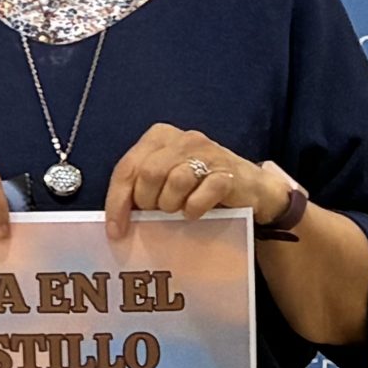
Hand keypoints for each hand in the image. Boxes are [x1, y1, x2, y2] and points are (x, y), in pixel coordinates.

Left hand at [106, 125, 280, 238]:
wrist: (252, 189)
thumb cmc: (199, 186)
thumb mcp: (164, 180)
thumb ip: (141, 187)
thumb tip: (115, 219)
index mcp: (159, 137)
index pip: (127, 167)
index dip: (118, 201)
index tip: (115, 230)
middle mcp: (183, 140)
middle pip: (149, 173)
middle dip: (146, 201)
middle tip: (154, 213)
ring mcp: (209, 153)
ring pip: (175, 181)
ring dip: (171, 205)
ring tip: (176, 210)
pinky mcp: (228, 173)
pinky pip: (202, 194)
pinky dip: (193, 209)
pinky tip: (194, 213)